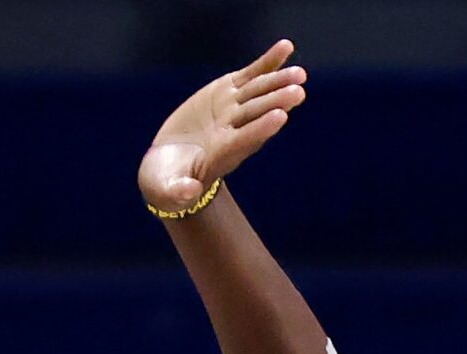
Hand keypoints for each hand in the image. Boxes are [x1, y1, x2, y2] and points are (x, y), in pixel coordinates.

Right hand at [138, 41, 306, 215]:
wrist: (171, 163)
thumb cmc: (169, 182)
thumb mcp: (167, 190)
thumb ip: (177, 191)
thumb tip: (188, 193)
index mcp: (221, 154)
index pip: (244, 140)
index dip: (260, 129)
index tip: (280, 118)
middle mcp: (232, 130)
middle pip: (256, 114)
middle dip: (276, 102)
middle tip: (298, 92)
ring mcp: (232, 110)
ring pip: (258, 93)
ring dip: (278, 81)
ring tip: (300, 74)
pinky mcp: (228, 92)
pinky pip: (252, 75)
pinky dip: (268, 62)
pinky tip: (287, 47)